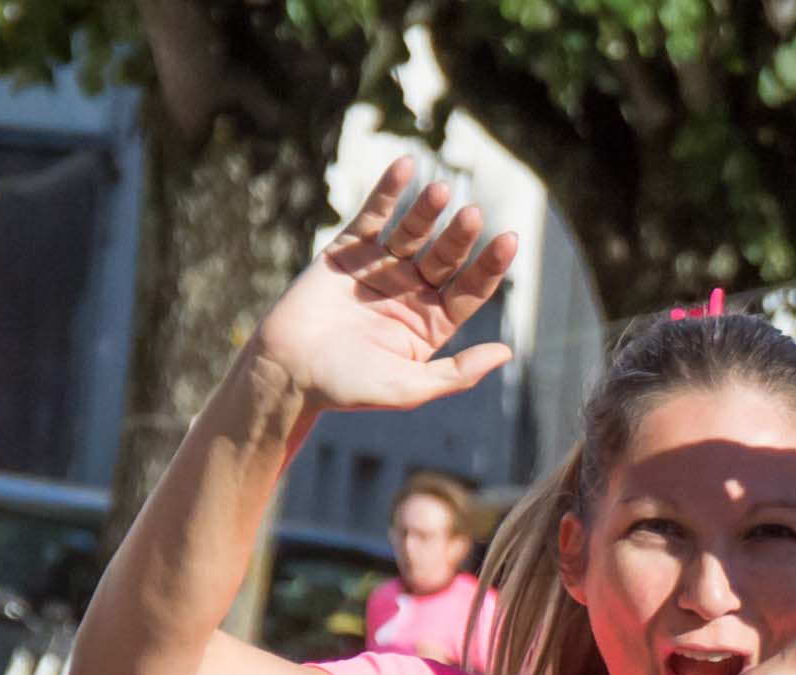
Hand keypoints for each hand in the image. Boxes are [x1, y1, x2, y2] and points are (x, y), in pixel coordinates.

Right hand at [253, 157, 520, 416]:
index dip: (490, 266)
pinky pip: (372, 215)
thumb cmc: (347, 388)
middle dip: (459, 237)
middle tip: (473, 215)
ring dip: (427, 210)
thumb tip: (507, 353)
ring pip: (412, 232)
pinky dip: (388, 191)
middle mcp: (411, 293)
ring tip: (442, 191)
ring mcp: (380, 269)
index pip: (470, 290)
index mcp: (431, 324)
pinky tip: (405, 165)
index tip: (509, 241)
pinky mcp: (347, 250)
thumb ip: (458, 373)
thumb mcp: (410, 388)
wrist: (286, 370)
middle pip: (445, 257)